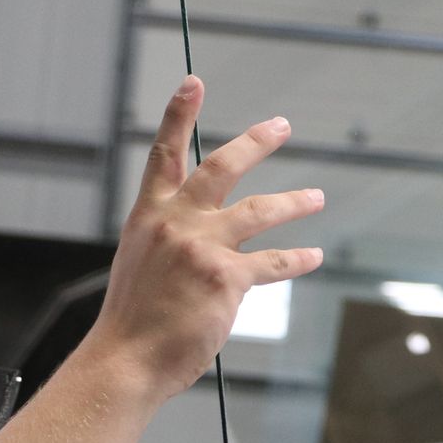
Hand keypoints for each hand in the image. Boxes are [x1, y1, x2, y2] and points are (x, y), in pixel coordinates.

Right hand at [89, 76, 324, 400]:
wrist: (126, 359)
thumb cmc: (133, 321)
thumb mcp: (140, 264)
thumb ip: (168, 241)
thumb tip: (198, 239)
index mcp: (149, 216)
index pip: (164, 153)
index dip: (179, 115)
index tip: (193, 83)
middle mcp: (176, 222)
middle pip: (222, 167)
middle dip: (256, 141)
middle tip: (281, 125)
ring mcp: (202, 246)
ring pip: (260, 210)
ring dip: (294, 200)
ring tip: (316, 196)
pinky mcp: (226, 277)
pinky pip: (273, 262)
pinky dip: (297, 260)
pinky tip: (313, 256)